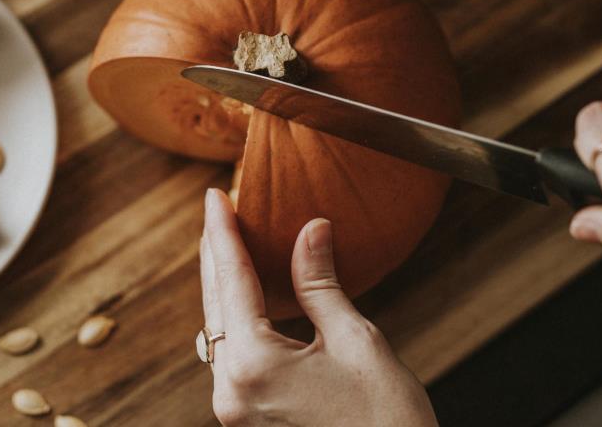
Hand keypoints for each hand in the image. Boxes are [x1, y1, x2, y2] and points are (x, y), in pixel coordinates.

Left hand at [199, 188, 436, 425]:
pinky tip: (246, 296)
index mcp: (254, 365)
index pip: (232, 280)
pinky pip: (230, 352)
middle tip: (219, 211)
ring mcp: (235, 407)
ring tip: (230, 244)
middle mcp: (231, 389)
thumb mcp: (356, 340)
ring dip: (223, 285)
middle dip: (217, 254)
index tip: (215, 196)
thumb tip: (310, 230)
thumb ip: (320, 284)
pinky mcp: (246, 416)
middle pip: (215, 303)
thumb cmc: (386, 421)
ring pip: (218, 328)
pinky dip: (236, 318)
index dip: (224, 232)